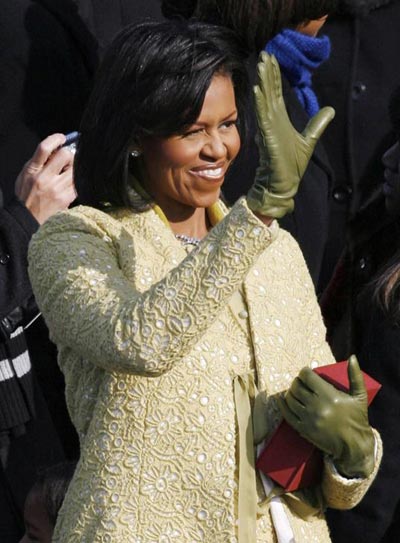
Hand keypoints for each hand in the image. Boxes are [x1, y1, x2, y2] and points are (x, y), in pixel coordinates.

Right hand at [15, 133, 75, 223]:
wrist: (27, 217)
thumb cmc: (27, 194)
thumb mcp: (25, 174)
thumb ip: (38, 162)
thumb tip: (55, 149)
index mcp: (33, 170)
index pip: (45, 148)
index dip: (56, 139)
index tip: (62, 137)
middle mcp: (45, 178)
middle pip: (65, 155)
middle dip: (69, 154)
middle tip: (67, 160)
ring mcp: (57, 189)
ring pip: (75, 169)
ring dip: (74, 168)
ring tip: (67, 174)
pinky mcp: (66, 198)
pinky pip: (78, 183)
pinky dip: (76, 181)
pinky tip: (69, 183)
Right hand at [246, 52, 334, 218]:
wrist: (282, 185)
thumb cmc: (291, 166)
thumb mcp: (309, 141)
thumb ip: (317, 125)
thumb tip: (330, 110)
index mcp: (280, 121)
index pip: (276, 94)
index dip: (274, 77)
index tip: (271, 59)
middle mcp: (272, 122)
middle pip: (270, 93)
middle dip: (268, 74)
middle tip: (265, 54)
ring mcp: (269, 129)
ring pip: (265, 101)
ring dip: (263, 83)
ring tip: (261, 66)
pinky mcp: (268, 138)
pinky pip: (263, 117)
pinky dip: (260, 103)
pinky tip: (258, 90)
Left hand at [278, 356, 374, 477]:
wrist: (353, 445)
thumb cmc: (357, 418)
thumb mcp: (359, 396)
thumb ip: (355, 375)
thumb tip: (352, 357)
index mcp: (329, 395)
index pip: (306, 376)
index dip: (304, 372)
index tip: (307, 372)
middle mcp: (316, 406)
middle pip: (296, 386)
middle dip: (297, 381)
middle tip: (301, 382)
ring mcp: (308, 418)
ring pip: (290, 398)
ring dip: (290, 392)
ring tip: (295, 390)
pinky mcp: (303, 429)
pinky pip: (287, 414)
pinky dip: (282, 405)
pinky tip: (282, 399)